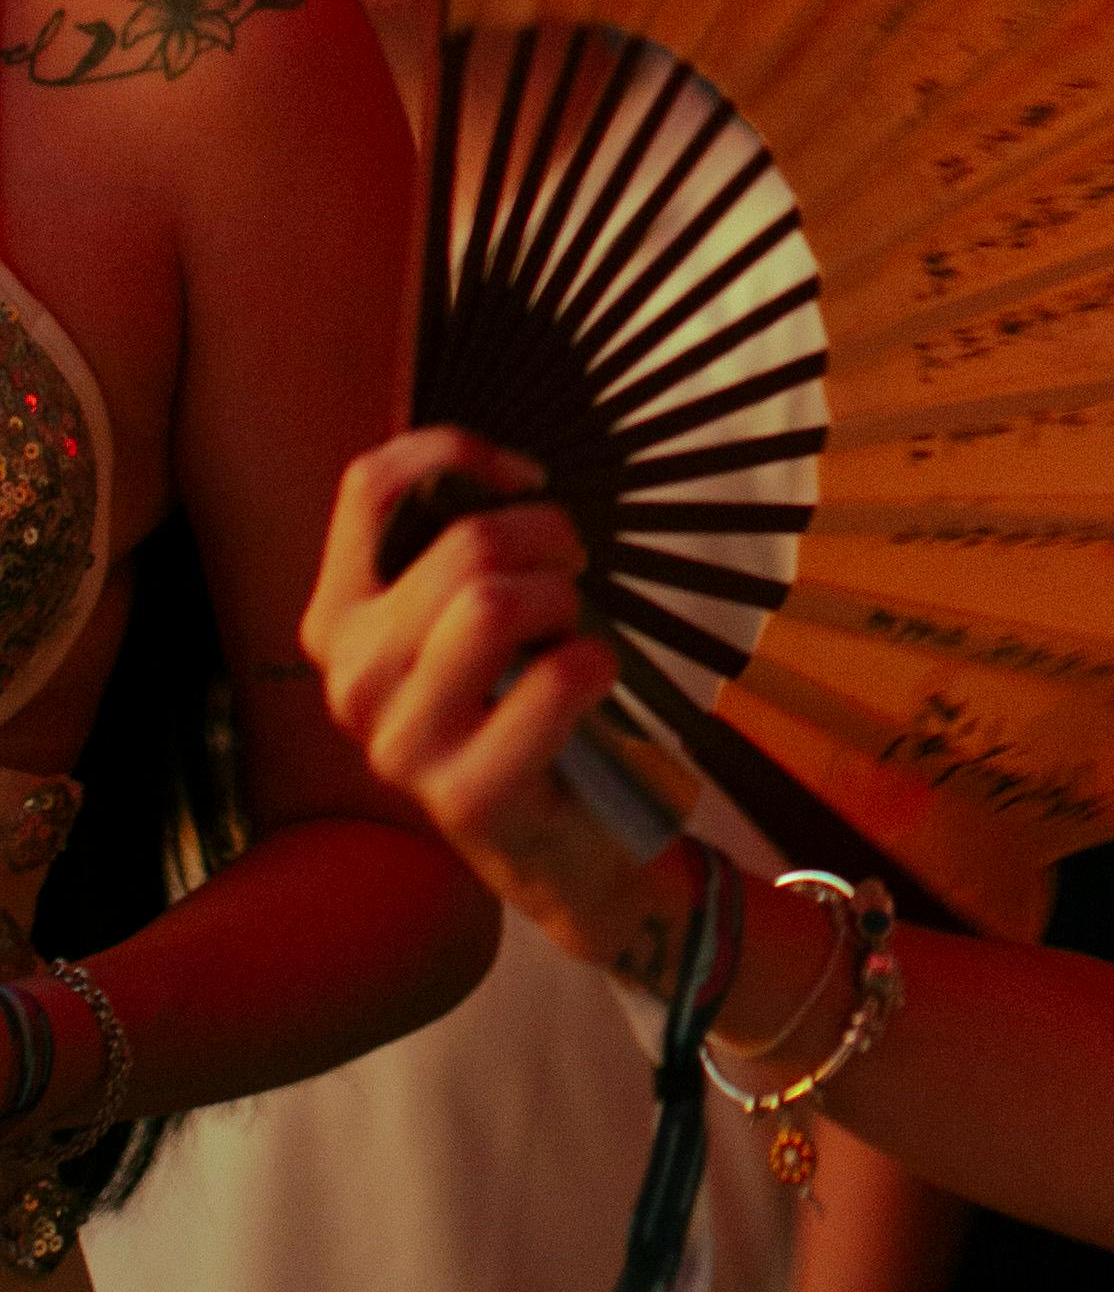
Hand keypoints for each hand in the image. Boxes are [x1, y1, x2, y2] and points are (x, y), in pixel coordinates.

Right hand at [302, 426, 657, 974]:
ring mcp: (399, 743)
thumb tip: (500, 472)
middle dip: (547, 540)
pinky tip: (592, 684)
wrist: (554, 840)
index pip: (366, 487)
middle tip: (573, 574)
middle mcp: (350, 680)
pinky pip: (554, 679)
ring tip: (572, 635)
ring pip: (495, 602)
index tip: (523, 477)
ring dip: (564, 602)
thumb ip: (459, 550)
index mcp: (338, 622)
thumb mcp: (468, 617)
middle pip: (464, 544)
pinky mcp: (465, 792)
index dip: (453, 451)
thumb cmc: (518, 703)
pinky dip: (597, 662)